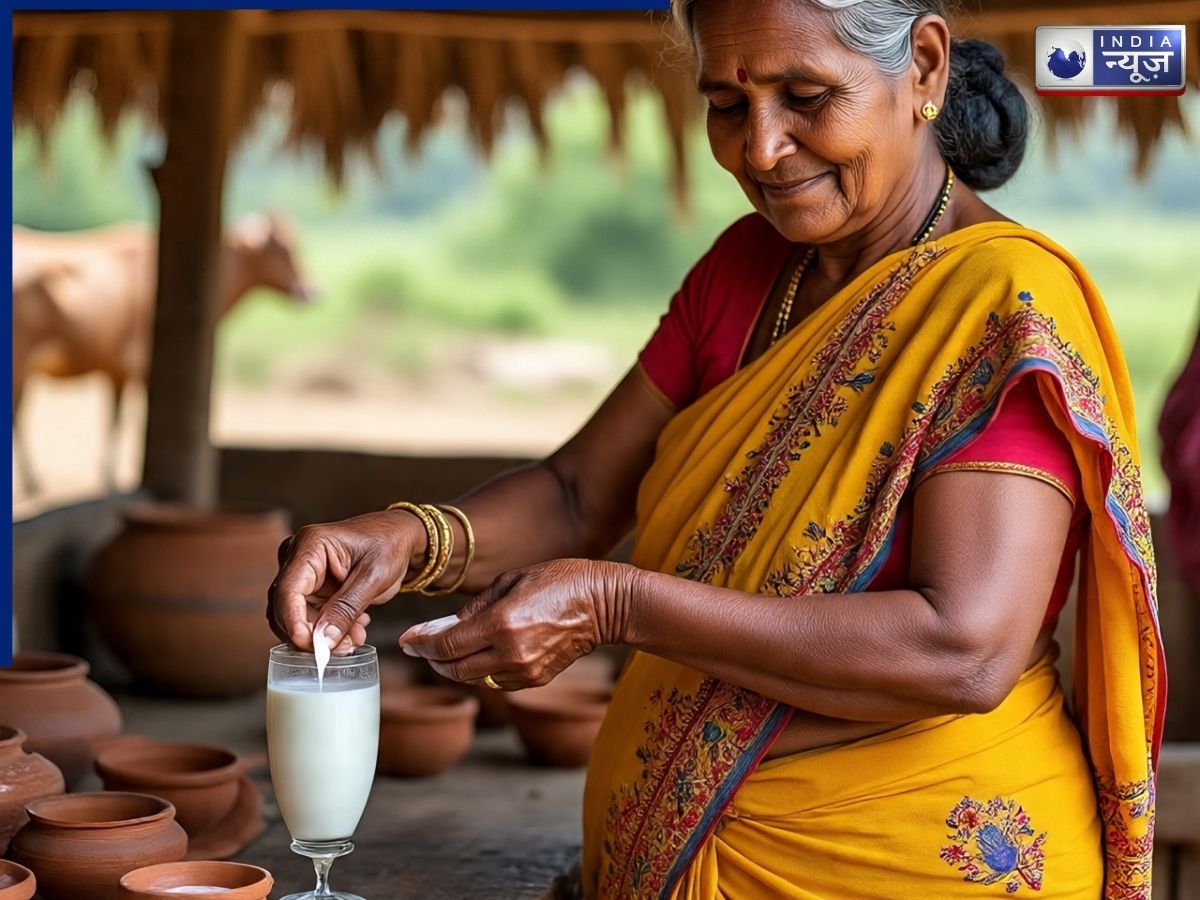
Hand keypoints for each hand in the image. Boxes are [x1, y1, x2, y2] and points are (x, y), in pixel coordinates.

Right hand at [267, 511, 422, 653]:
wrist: (400, 538)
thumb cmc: (389, 544)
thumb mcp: (373, 577)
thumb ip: (347, 609)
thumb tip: (323, 641)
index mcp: (310, 545)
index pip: (288, 591)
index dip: (295, 623)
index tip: (314, 648)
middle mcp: (299, 558)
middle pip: (287, 608)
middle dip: (312, 635)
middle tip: (342, 649)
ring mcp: (303, 575)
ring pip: (298, 619)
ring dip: (324, 636)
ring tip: (354, 639)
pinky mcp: (312, 589)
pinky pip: (311, 619)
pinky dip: (330, 631)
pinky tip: (354, 631)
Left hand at [397, 559, 634, 689]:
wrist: (604, 604)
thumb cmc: (558, 580)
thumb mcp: (511, 580)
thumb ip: (474, 607)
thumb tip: (443, 627)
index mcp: (501, 623)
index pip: (446, 644)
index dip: (420, 644)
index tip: (406, 640)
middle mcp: (510, 653)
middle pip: (453, 668)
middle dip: (431, 659)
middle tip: (419, 647)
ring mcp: (524, 671)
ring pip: (473, 678)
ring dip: (453, 667)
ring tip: (443, 651)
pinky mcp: (536, 680)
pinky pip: (495, 681)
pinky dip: (479, 670)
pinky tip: (476, 655)